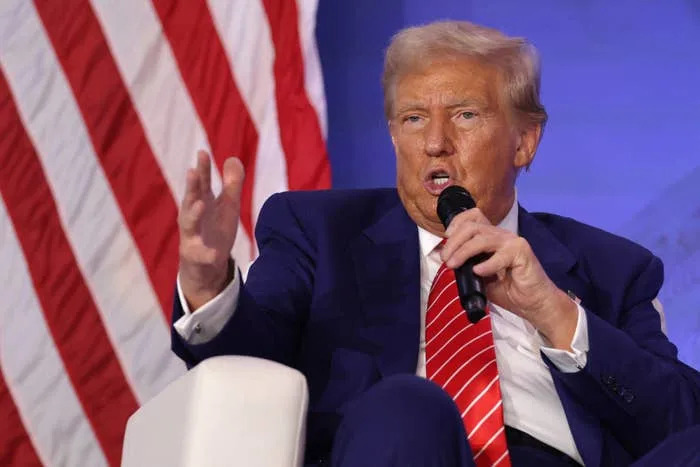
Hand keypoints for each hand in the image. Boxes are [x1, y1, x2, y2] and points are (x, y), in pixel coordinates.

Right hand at [178, 150, 243, 309]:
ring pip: (189, 224)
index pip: (201, 183)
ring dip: (194, 213)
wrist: (207, 265)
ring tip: (201, 204)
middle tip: (193, 171)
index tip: (203, 152)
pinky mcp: (197, 256)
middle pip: (191, 199)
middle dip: (192, 186)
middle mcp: (193, 217)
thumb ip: (231, 184)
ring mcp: (192, 236)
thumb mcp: (227, 206)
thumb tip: (234, 158)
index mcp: (201, 202)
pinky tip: (214, 254)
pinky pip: (201, 255)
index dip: (202, 168)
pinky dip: (206, 254)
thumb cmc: (216, 229)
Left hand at [440, 208, 577, 348]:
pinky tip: (479, 272)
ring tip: (453, 265)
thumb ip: (467, 266)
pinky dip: (486, 264)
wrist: (533, 304)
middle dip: (454, 241)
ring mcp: (513, 242)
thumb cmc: (509, 290)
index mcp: (492, 238)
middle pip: (472, 226)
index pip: (473, 217)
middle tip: (445, 258)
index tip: (445, 238)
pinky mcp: (522, 253)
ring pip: (482, 238)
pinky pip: (500, 255)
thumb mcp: (481, 278)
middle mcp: (501, 236)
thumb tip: (449, 261)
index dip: (457, 223)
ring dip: (463, 251)